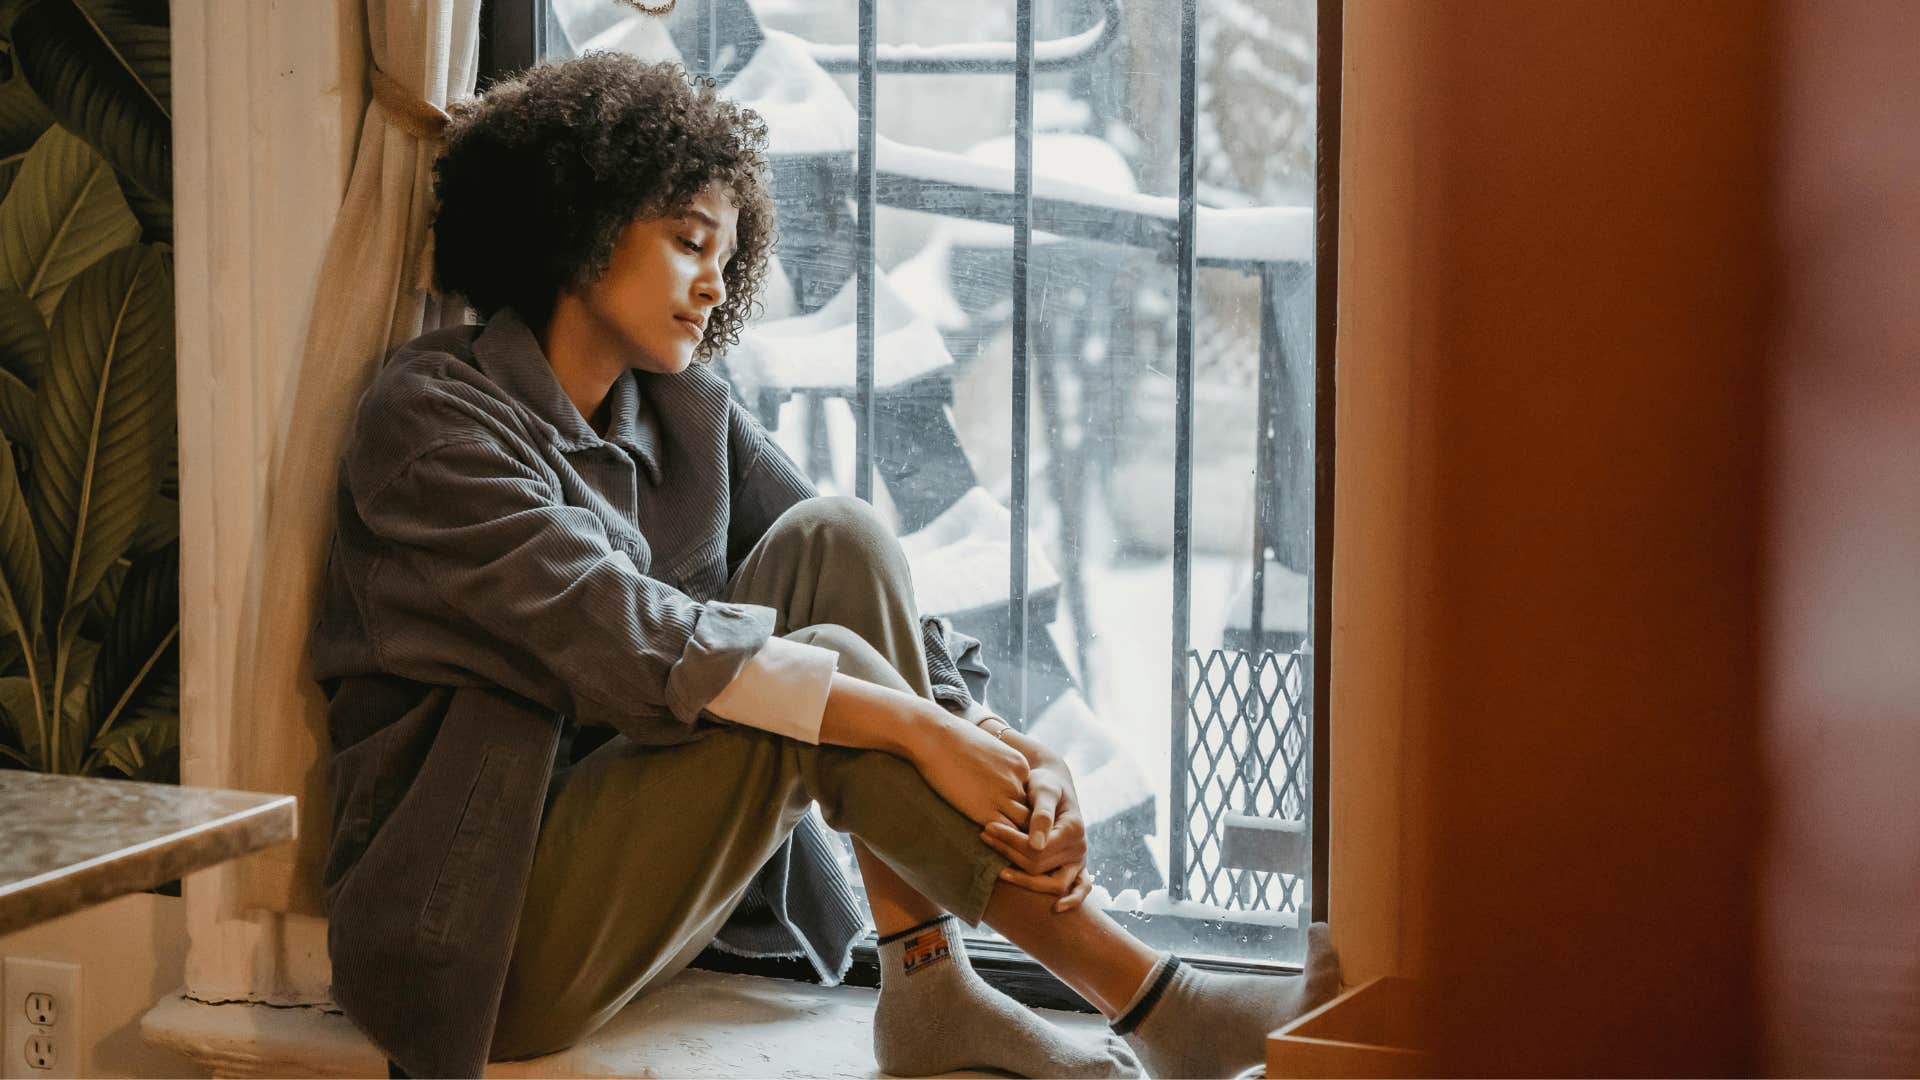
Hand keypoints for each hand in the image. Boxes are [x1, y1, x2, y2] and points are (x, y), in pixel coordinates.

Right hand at [904, 708, 1032, 829]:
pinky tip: (989, 838)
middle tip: (1011, 831)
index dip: (1018, 804)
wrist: (935, 737)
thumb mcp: (989, 747)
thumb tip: (991, 774)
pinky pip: (1004, 831)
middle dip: (1022, 822)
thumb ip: (998, 764)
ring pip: (1023, 824)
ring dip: (1015, 833)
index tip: (1004, 810)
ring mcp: (1003, 796)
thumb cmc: (954, 739)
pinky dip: (1001, 838)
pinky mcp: (985, 810)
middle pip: (1030, 810)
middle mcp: (1017, 781)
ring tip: (1004, 841)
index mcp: (1020, 766)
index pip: (1029, 794)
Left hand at [979, 731, 1093, 909]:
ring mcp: (1079, 860)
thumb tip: (1036, 846)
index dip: (1010, 841)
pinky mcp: (1076, 867)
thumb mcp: (1044, 790)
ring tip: (999, 872)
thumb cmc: (1046, 784)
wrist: (1054, 785)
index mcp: (1074, 829)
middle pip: (1039, 866)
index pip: (1037, 848)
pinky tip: (1055, 909)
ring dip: (1025, 880)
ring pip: (1054, 883)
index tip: (987, 828)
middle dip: (1009, 855)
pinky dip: (1072, 901)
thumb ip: (1041, 815)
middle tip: (984, 837)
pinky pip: (1080, 890)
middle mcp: (1080, 848)